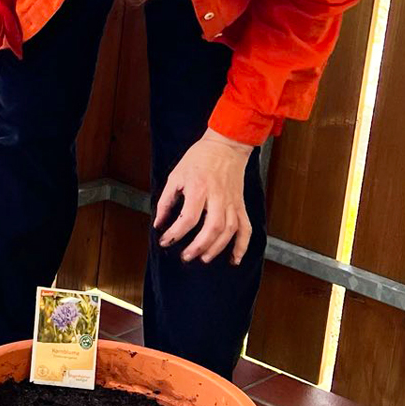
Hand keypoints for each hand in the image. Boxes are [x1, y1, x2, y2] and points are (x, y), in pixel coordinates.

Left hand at [153, 129, 255, 263]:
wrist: (226, 146)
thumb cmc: (198, 159)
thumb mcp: (175, 176)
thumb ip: (166, 201)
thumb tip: (159, 224)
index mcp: (199, 188)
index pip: (188, 218)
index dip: (175, 233)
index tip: (165, 240)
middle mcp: (218, 197)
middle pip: (212, 228)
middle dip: (198, 246)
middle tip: (185, 256)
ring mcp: (232, 202)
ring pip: (229, 230)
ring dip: (217, 248)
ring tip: (203, 258)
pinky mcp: (241, 205)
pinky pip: (245, 228)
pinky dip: (242, 246)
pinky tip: (234, 259)